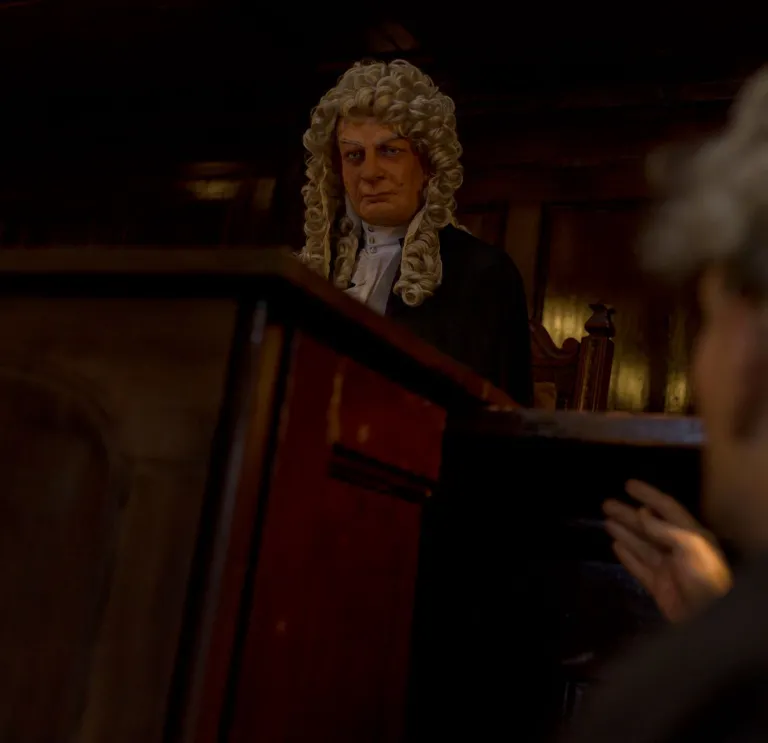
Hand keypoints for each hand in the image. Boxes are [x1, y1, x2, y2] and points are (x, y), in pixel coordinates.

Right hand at [603, 480, 732, 622]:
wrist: (709, 618)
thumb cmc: (704, 577)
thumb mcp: (690, 546)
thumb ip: (665, 529)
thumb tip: (642, 513)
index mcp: (691, 535)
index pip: (667, 509)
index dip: (648, 495)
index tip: (628, 485)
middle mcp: (677, 549)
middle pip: (648, 526)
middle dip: (628, 514)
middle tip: (606, 504)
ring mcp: (666, 568)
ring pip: (641, 545)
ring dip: (624, 531)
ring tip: (606, 520)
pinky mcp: (658, 585)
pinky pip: (638, 567)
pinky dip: (626, 556)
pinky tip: (615, 545)